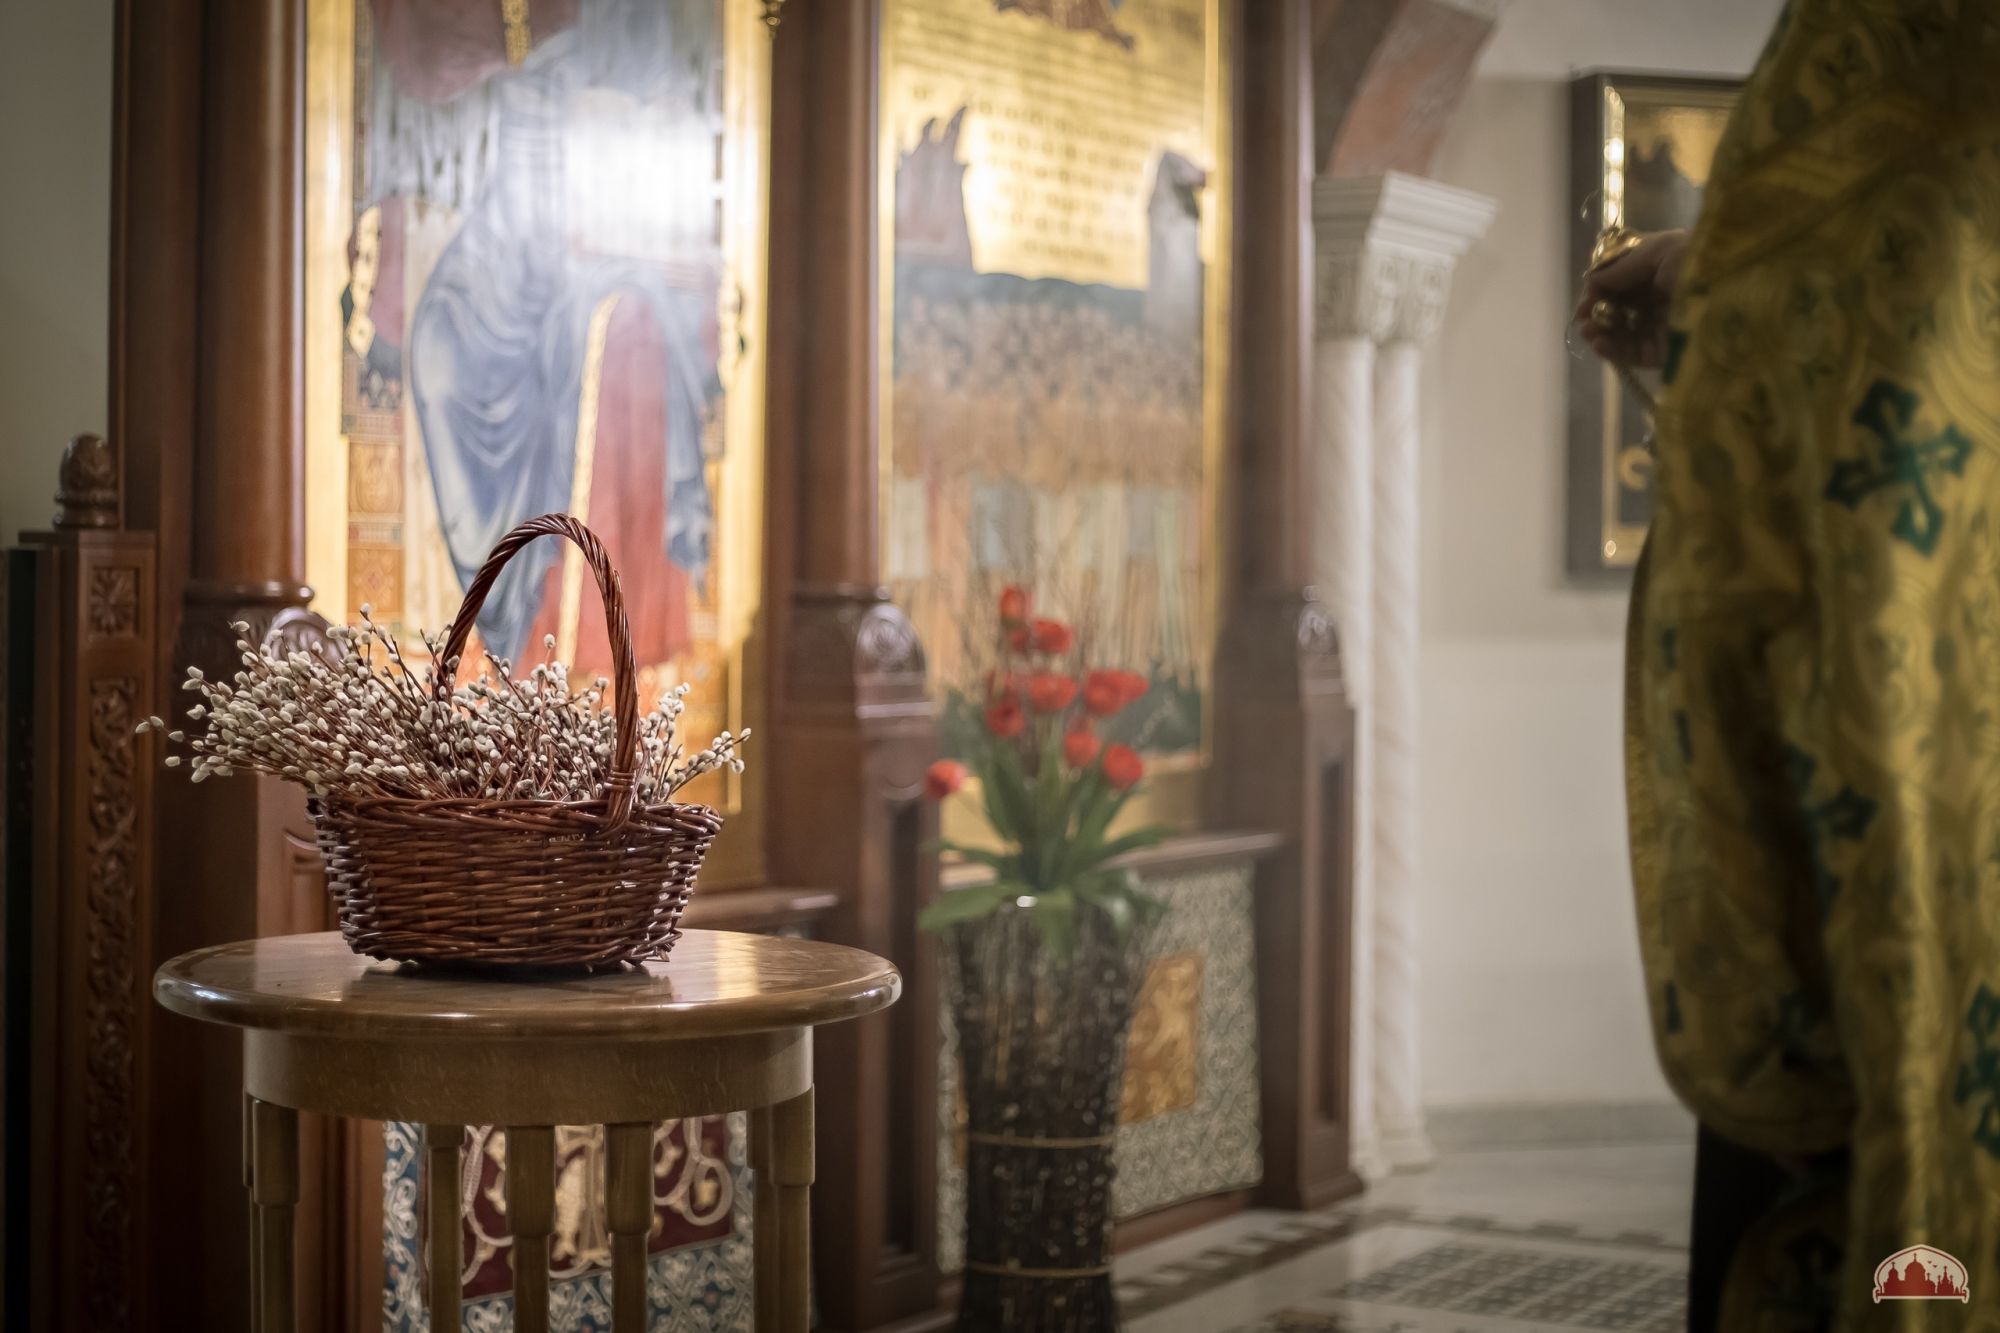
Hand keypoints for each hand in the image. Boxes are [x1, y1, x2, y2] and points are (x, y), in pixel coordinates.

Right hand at [1572, 229, 1689, 368]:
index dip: (1602, 285)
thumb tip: (1591, 283)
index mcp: (1665, 267)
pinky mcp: (1667, 353)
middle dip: (1597, 310)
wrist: (1737, 297)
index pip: (1624, 278)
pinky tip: (1599, 343)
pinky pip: (1633, 354)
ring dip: (1600, 331)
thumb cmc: (1700, 263)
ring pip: (1622, 332)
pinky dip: (1612, 351)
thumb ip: (1621, 266)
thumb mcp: (1660, 251)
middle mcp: (1664, 296)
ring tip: (1587, 330)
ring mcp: (1665, 326)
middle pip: (1620, 306)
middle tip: (1581, 316)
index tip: (1588, 292)